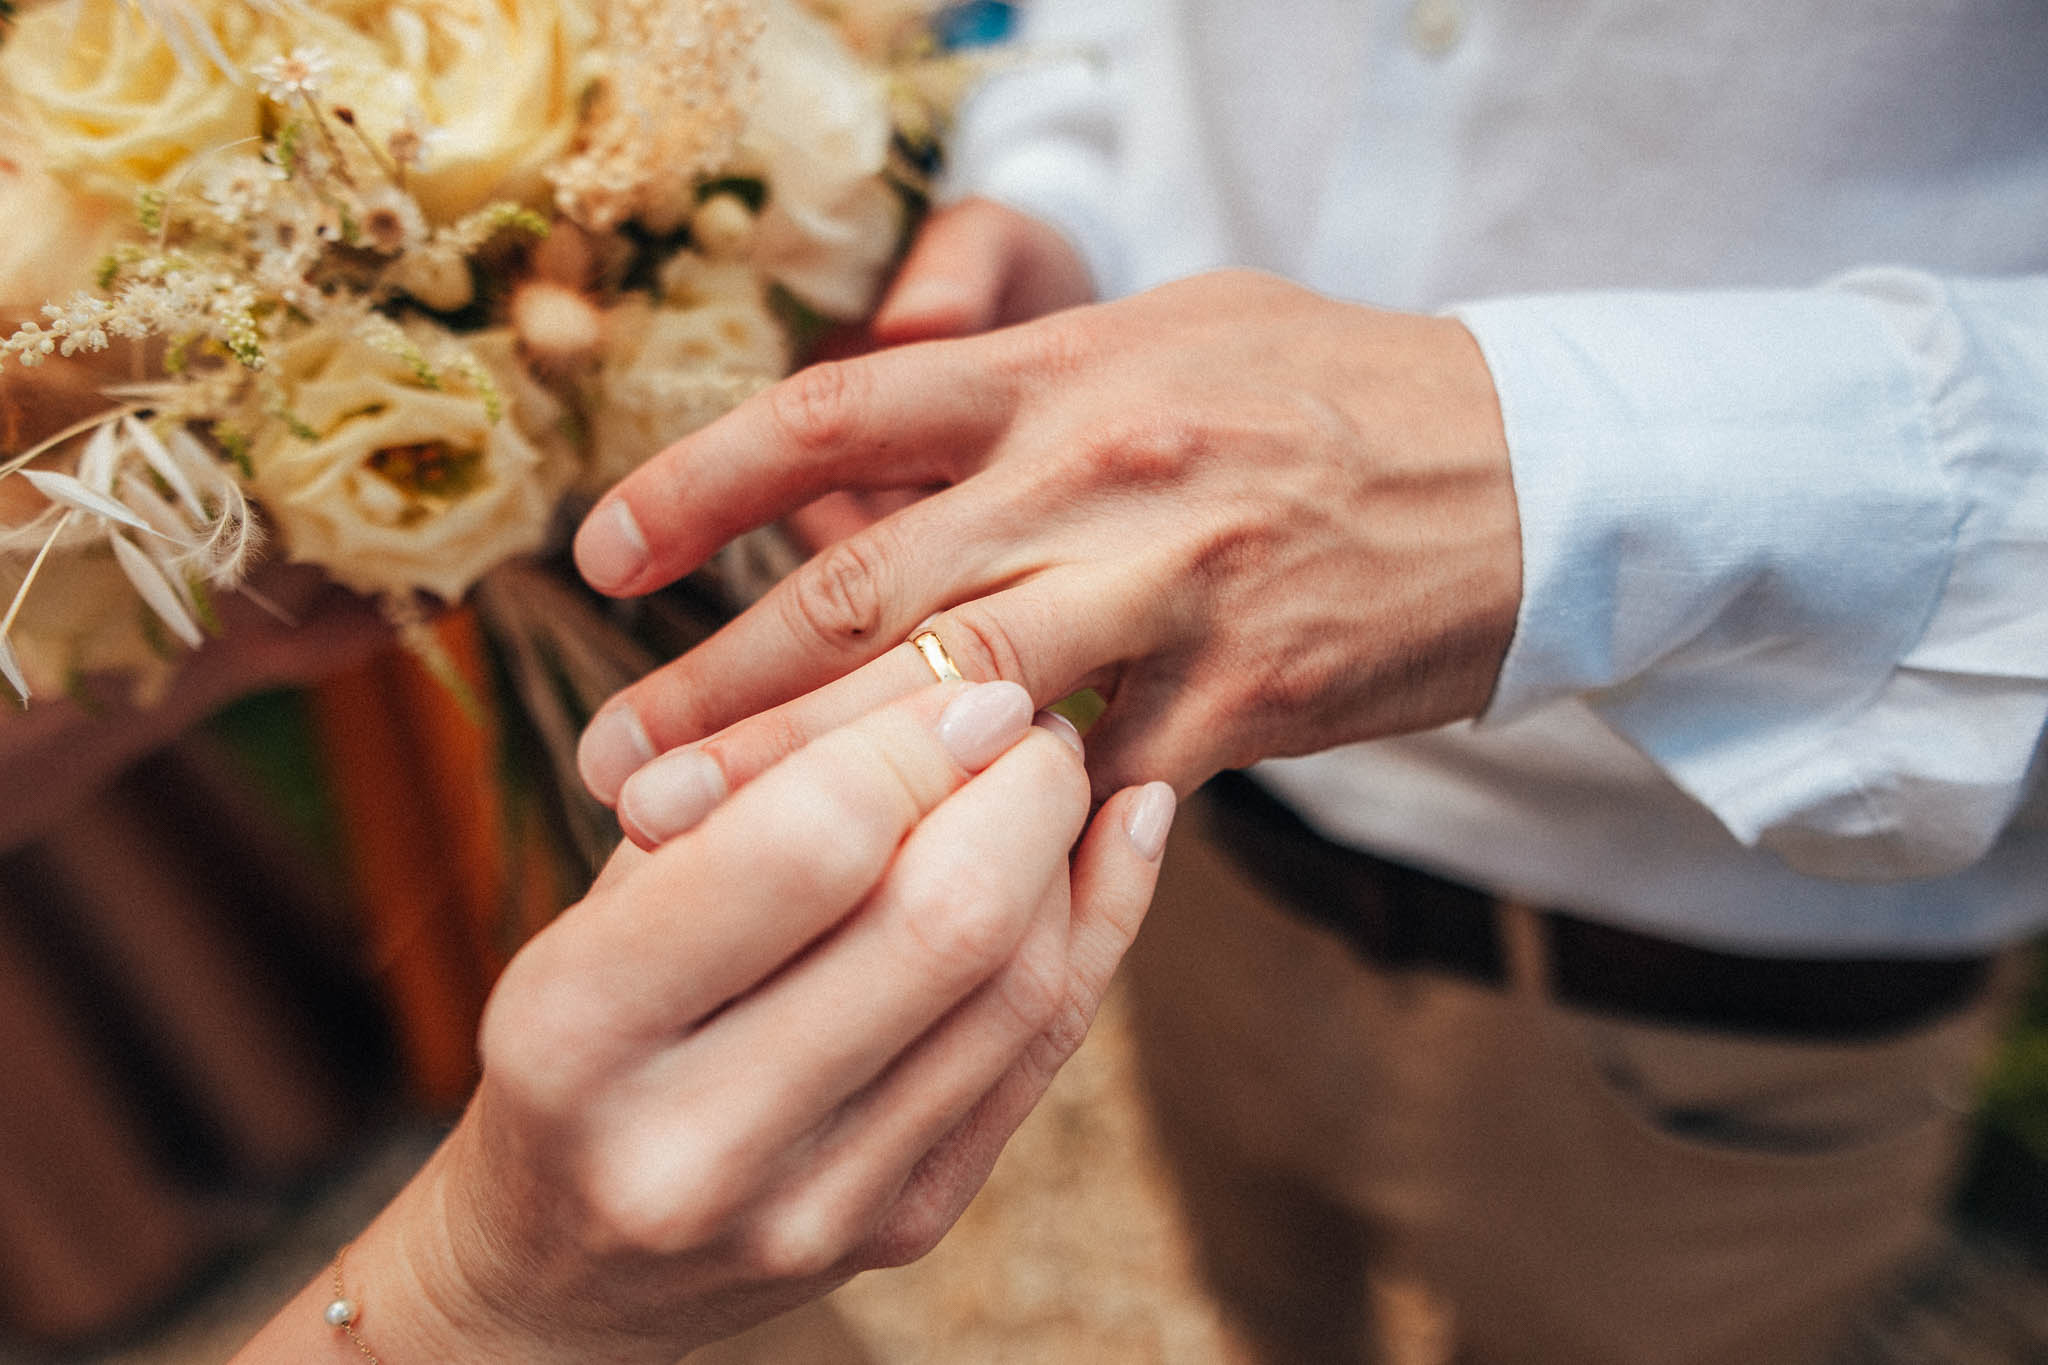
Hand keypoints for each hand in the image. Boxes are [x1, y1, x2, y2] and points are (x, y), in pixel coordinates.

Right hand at [234, 681, 1171, 1362]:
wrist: (561, 1271)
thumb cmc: (577, 1043)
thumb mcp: (596, 913)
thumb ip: (737, 810)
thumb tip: (941, 692)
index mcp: (580, 1034)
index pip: (805, 848)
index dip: (913, 744)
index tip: (963, 686)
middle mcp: (696, 1144)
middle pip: (946, 924)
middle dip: (1022, 788)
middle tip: (1031, 719)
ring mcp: (813, 1210)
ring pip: (1017, 988)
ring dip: (1068, 851)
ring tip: (1056, 770)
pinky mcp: (902, 1230)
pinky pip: (1041, 1053)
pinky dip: (1097, 927)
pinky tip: (1119, 836)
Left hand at [572, 267, 1521, 812]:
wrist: (1535, 465)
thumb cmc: (1328, 388)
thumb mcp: (1163, 331)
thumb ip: (1009, 383)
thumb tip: (864, 433)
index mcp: (1062, 374)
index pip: (841, 417)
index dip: (707, 488)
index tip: (600, 557)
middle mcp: (1099, 478)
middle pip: (867, 593)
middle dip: (720, 688)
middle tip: (607, 769)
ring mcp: (1171, 594)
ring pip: (955, 709)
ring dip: (811, 785)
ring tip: (686, 847)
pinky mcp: (1239, 701)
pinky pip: (1091, 796)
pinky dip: (998, 851)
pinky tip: (907, 905)